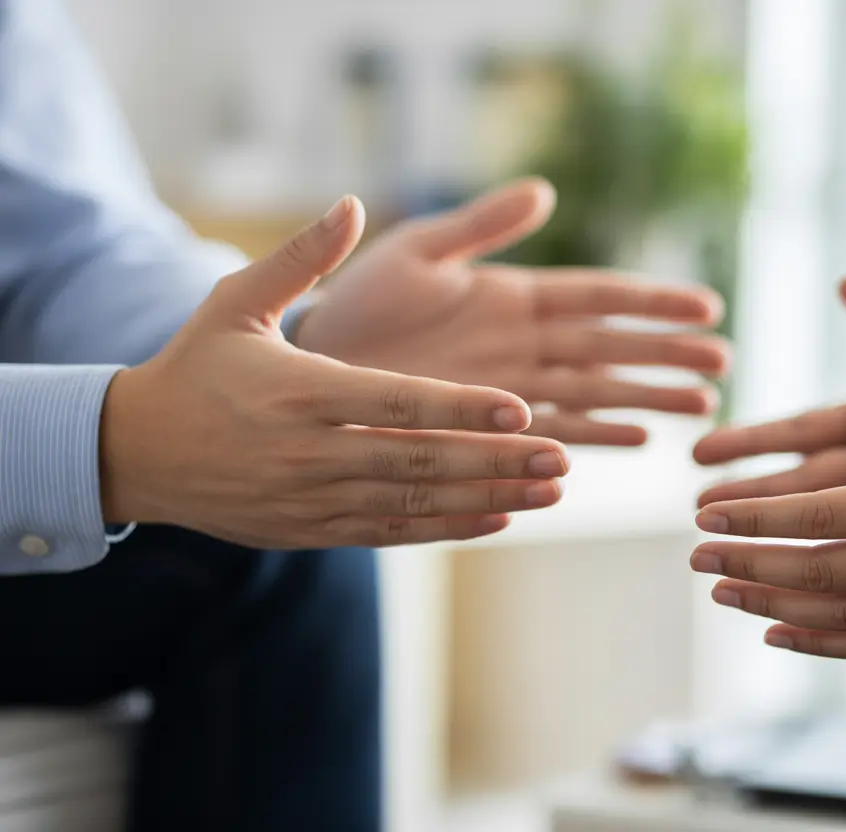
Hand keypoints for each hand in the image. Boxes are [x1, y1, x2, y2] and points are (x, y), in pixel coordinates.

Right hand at [101, 196, 569, 549]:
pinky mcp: (313, 529)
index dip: (461, 406)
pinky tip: (498, 517)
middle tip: (559, 457)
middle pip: (420, 460)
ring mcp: (314, 497)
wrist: (138, 453)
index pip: (397, 400)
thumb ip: (302, 257)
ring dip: (488, 498)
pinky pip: (393, 532)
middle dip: (495, 460)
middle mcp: (312, 451)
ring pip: (416, 503)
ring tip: (550, 490)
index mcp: (300, 390)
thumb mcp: (234, 301)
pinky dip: (447, 528)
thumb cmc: (194, 366)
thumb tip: (352, 203)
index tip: (522, 407)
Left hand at [293, 179, 730, 446]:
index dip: (652, 302)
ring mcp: (515, 388)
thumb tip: (545, 190)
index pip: (598, 297)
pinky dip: (597, 434)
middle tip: (723, 362)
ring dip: (649, 398)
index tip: (706, 306)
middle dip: (668, 354)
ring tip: (703, 407)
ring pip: (597, 391)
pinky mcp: (496, 426)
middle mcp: (525, 344)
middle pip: (612, 348)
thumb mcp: (417, 252)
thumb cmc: (359, 303)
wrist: (318, 365)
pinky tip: (639, 439)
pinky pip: (556, 429)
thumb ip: (480, 226)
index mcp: (514, 295)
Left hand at [690, 366, 845, 659]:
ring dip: (772, 605)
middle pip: (814, 568)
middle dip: (747, 562)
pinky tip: (783, 635)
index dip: (757, 515)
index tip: (706, 513)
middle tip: (694, 556)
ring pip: (837, 612)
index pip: (820, 512)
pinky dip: (823, 643)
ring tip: (722, 594)